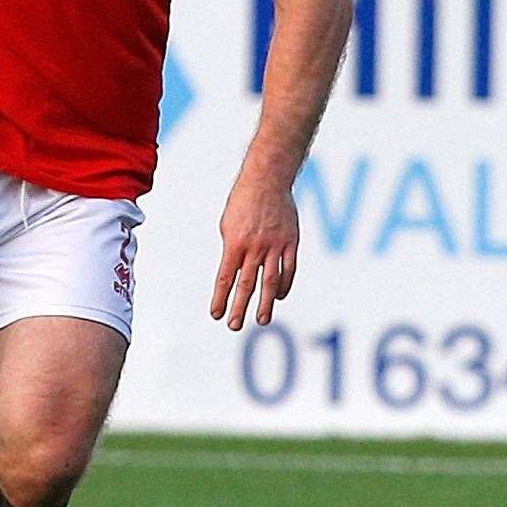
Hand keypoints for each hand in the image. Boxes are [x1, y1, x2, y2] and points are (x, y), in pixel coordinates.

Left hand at [210, 169, 299, 330]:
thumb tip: (233, 273)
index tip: (216, 314)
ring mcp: (275, 246)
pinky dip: (284, 285)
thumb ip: (232, 250)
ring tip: (261, 320)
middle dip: (239, 307)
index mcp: (234, 243)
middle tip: (234, 326)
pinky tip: (279, 297)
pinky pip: (289, 269)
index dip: (220, 298)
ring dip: (265, 303)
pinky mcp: (291, 242)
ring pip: (270, 281)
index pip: (225, 278)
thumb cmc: (242, 203)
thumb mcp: (227, 225)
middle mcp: (254, 247)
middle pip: (246, 284)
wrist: (267, 181)